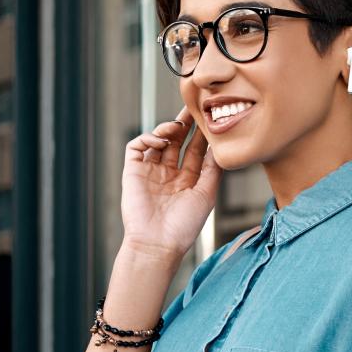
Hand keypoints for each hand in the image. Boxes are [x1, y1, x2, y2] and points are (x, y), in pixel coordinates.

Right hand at [120, 105, 221, 262]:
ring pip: (157, 141)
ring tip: (176, 126)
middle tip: (193, 108)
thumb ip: (212, 170)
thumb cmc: (184, 226)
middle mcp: (168, 174)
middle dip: (184, 124)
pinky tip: (159, 142)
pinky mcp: (132, 172)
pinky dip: (147, 139)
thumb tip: (218, 146)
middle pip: (176, 141)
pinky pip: (136, 147)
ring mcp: (149, 172)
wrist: (158, 243)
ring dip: (166, 129)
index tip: (210, 119)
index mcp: (186, 181)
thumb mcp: (206, 195)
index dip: (201, 135)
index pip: (194, 150)